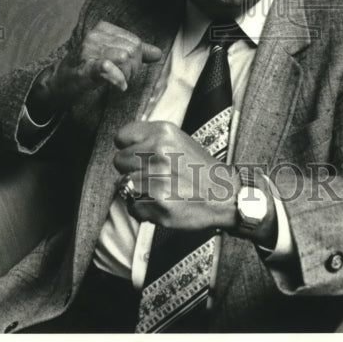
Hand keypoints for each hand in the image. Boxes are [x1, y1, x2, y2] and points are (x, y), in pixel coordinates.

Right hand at [27, 22, 162, 121]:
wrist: (58, 83)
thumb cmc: (86, 68)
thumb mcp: (111, 55)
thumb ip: (135, 53)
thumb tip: (157, 53)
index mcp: (103, 29)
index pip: (135, 42)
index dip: (137, 59)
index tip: (126, 69)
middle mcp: (95, 36)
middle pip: (132, 50)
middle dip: (132, 68)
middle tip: (121, 78)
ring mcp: (87, 51)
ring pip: (124, 58)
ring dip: (125, 75)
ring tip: (116, 82)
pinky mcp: (83, 68)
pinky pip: (105, 67)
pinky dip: (116, 76)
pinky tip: (120, 85)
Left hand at [113, 120, 240, 232]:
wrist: (223, 195)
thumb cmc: (199, 169)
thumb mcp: (178, 140)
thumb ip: (151, 139)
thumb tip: (124, 146)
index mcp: (163, 132)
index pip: (121, 137)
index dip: (127, 148)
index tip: (136, 155)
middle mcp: (158, 150)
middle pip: (119, 161)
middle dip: (131, 170)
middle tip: (152, 176)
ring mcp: (156, 175)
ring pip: (123, 185)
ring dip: (136, 191)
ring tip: (158, 190)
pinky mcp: (156, 200)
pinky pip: (131, 206)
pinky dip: (142, 209)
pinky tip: (160, 203)